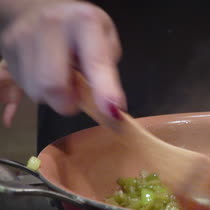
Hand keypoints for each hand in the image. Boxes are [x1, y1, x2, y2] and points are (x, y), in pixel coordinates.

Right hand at [0, 1, 125, 122]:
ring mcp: (24, 37)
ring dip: (53, 96)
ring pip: (37, 91)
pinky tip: (47, 72)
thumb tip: (109, 105)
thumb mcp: (105, 38)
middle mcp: (51, 26)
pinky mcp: (7, 50)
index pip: (95, 62)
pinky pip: (25, 87)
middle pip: (53, 84)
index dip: (104, 91)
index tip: (111, 112)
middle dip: (68, 103)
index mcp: (84, 22)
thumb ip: (108, 70)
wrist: (37, 6)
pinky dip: (40, 90)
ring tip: (61, 75)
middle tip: (77, 96)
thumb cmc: (79, 28)